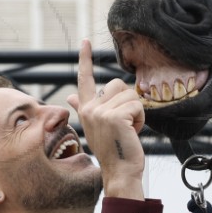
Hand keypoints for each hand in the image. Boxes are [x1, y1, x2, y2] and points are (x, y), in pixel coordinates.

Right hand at [67, 39, 145, 199]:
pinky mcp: (115, 116)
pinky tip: (132, 132)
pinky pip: (137, 105)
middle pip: (118, 84)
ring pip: (130, 95)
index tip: (85, 41)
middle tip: (124, 124)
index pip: (84, 79)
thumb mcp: (95, 126)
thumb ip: (84, 108)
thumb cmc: (112, 149)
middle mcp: (90, 108)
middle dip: (128, 102)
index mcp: (85, 109)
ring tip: (128, 129)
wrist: (120, 171)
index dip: (85, 58)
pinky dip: (140, 119)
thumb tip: (71, 97)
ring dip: (136, 112)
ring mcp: (101, 112)